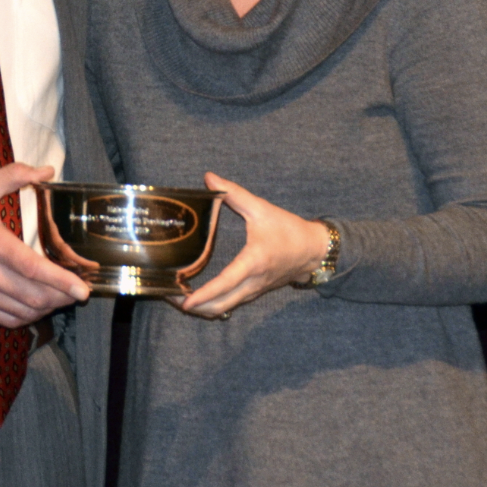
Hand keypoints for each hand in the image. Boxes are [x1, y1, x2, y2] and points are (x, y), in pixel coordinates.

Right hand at [0, 164, 89, 327]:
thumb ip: (14, 175)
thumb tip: (47, 170)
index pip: (32, 268)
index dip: (61, 281)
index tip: (82, 287)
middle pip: (33, 294)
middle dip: (62, 296)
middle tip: (78, 290)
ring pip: (23, 310)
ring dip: (48, 307)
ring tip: (62, 296)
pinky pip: (7, 319)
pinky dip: (28, 316)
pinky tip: (38, 305)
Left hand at [177, 172, 330, 319]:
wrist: (315, 250)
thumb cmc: (289, 229)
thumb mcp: (261, 208)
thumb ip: (234, 193)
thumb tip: (209, 178)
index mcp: (253, 262)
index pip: (225, 283)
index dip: (203, 294)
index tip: (184, 301)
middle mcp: (253, 282)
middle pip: (221, 305)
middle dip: (196, 307)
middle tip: (171, 299)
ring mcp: (255, 290)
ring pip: (226, 308)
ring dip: (204, 308)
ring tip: (180, 300)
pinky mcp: (256, 291)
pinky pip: (232, 304)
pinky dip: (215, 304)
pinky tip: (201, 297)